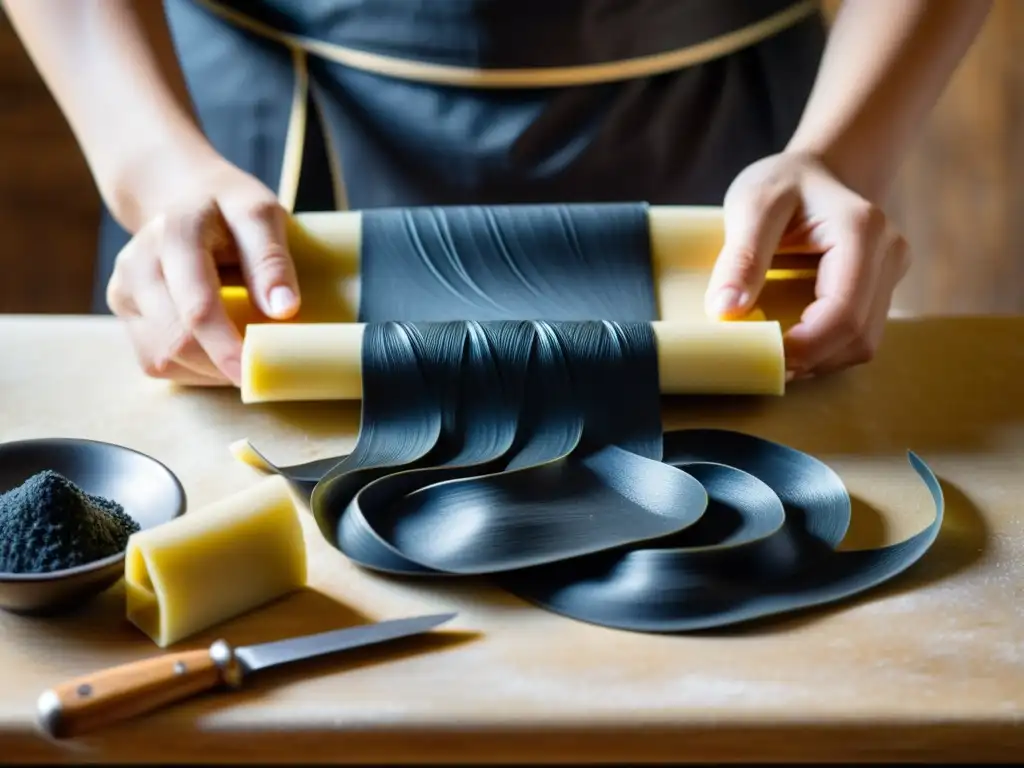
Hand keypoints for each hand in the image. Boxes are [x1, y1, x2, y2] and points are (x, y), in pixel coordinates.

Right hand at [105, 159, 300, 385]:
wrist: (183, 198)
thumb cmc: (230, 211)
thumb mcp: (261, 215)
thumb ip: (271, 259)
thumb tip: (283, 310)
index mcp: (176, 234)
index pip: (197, 306)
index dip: (227, 347)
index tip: (256, 372)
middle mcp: (138, 263)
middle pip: (176, 341)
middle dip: (222, 365)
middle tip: (262, 372)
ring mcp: (124, 290)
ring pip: (163, 358)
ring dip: (208, 371)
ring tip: (242, 356)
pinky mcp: (123, 314)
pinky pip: (155, 362)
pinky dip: (192, 369)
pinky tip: (217, 353)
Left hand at [704, 152, 909, 378]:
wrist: (817, 171)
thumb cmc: (783, 182)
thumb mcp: (751, 205)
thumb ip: (740, 257)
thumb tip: (726, 312)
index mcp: (862, 229)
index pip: (843, 311)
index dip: (806, 346)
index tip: (763, 356)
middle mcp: (889, 253)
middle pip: (859, 335)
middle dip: (810, 358)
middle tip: (761, 360)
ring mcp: (891, 273)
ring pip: (863, 343)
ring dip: (819, 359)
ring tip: (775, 350)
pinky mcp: (882, 289)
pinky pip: (860, 335)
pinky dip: (826, 349)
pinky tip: (794, 339)